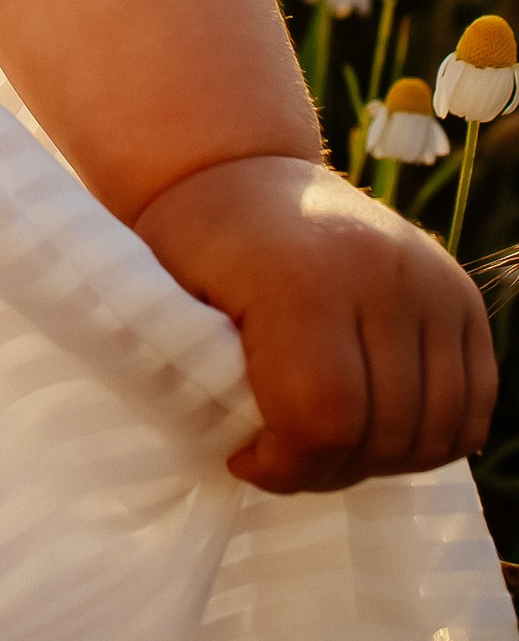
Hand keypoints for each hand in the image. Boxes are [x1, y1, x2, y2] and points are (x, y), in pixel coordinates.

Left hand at [134, 151, 498, 492]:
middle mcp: (380, 272)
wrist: (244, 170)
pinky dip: (432, 439)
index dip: (287, 467)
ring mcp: (429, 280)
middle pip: (382, 433)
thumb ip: (195, 375)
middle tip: (283, 456)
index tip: (245, 459)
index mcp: (299, 276)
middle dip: (328, 469)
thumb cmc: (195, 245)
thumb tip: (234, 455)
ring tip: (325, 440)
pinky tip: (376, 427)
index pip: (323, 418)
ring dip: (381, 461)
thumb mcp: (167, 298)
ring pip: (434, 430)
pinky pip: (472, 405)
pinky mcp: (460, 293)